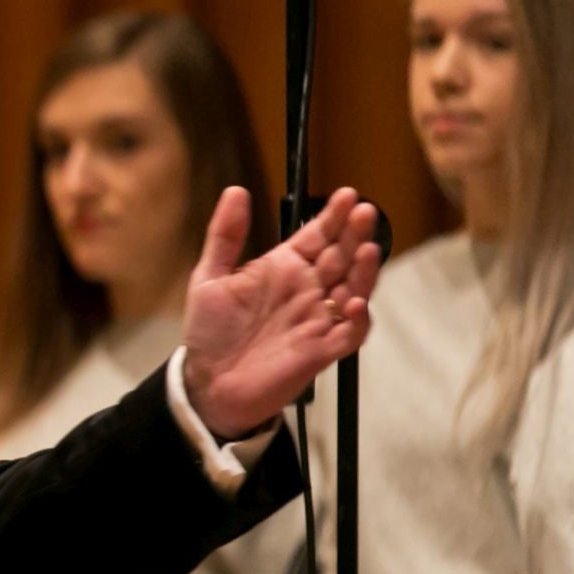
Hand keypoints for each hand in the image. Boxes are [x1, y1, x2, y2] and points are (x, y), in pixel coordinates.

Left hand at [182, 187, 380, 439]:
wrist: (206, 383)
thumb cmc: (210, 331)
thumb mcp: (209, 277)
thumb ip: (225, 235)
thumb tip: (236, 190)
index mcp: (284, 268)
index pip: (317, 235)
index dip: (332, 216)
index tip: (347, 194)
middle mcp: (306, 290)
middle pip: (340, 256)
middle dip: (354, 234)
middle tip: (364, 212)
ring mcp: (316, 319)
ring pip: (352, 290)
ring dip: (363, 270)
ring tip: (367, 248)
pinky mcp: (321, 350)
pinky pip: (350, 333)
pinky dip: (358, 319)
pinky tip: (353, 302)